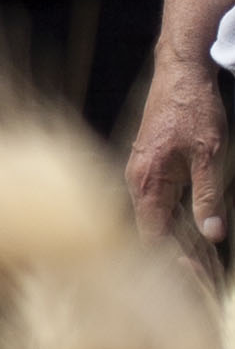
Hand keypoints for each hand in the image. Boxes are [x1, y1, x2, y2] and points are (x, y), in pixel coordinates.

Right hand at [128, 62, 229, 265]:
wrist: (179, 74)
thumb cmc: (194, 111)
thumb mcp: (210, 157)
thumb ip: (208, 198)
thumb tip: (212, 235)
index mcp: (147, 182)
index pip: (153, 235)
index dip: (172, 260)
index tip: (197, 274)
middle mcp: (136, 181)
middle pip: (151, 230)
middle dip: (176, 255)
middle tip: (205, 274)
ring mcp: (139, 173)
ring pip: (154, 217)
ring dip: (175, 239)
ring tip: (201, 259)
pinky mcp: (148, 166)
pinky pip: (156, 202)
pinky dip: (173, 220)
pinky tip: (193, 227)